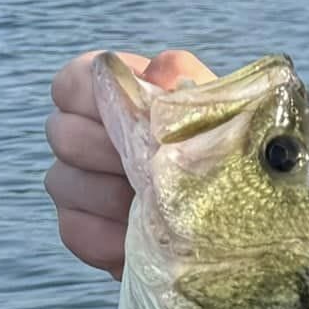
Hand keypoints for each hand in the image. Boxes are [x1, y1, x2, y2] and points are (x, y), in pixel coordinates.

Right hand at [46, 48, 213, 276]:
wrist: (247, 223)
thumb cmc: (233, 160)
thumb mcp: (223, 118)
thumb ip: (192, 86)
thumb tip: (163, 70)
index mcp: (119, 96)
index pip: (75, 80)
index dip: (93, 95)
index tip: (132, 114)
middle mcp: (88, 134)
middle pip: (62, 132)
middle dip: (110, 151)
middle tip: (155, 168)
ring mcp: (78, 182)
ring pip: (62, 181)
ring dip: (115, 196)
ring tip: (162, 208)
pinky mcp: (82, 228)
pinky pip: (74, 229)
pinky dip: (113, 238)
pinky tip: (148, 239)